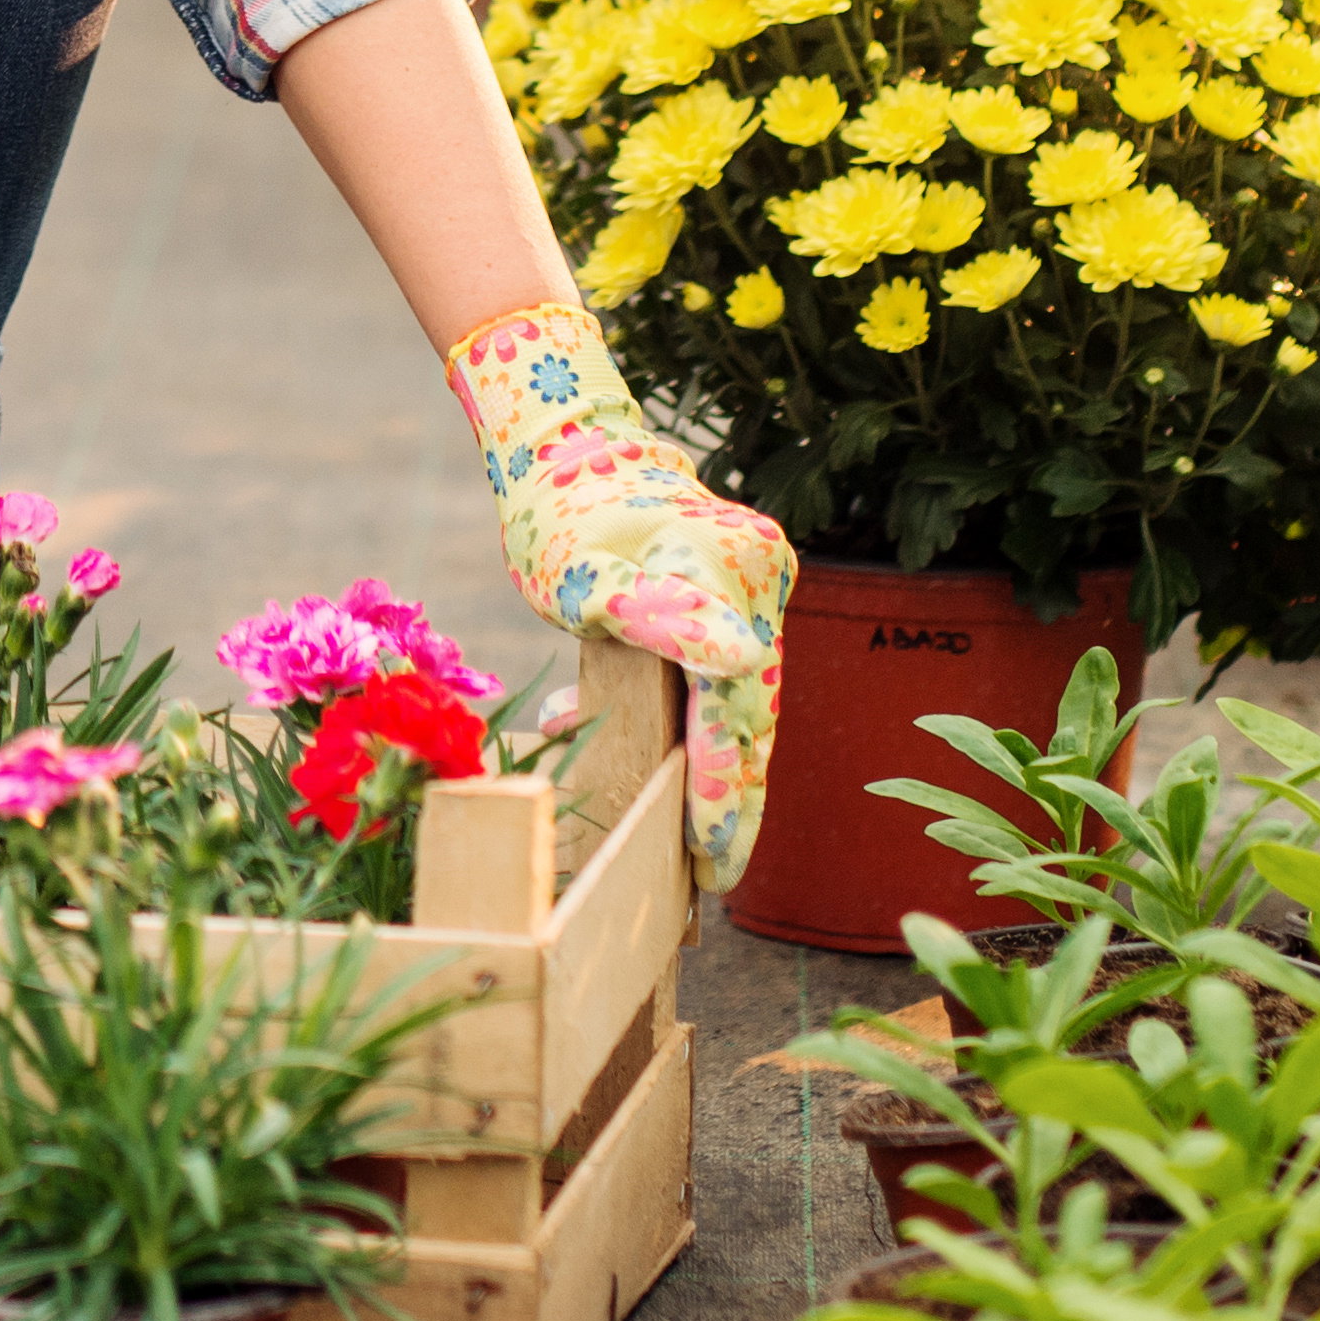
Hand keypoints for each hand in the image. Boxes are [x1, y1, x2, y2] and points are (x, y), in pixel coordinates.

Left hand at [444, 300, 789, 892]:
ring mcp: (754, 582)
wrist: (565, 447)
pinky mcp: (736, 586)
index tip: (716, 863)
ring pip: (737, 696)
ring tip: (691, 837)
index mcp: (732, 585)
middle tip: (712, 872)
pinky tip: (653, 756)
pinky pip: (722, 669)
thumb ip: (660, 619)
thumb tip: (740, 660)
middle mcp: (760, 581)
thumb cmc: (559, 516)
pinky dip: (693, 717)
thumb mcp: (586, 577)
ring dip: (711, 761)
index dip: (726, 796)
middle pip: (747, 712)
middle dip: (730, 795)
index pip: (735, 714)